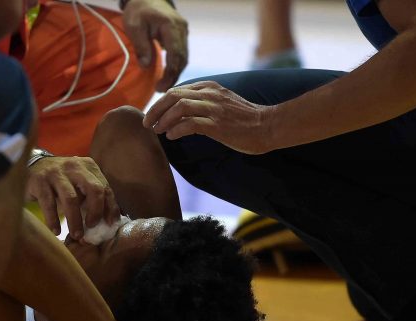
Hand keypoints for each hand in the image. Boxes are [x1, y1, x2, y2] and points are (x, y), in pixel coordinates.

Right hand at [26, 156, 120, 239]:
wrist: (31, 166)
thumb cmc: (61, 180)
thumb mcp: (79, 182)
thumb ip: (91, 196)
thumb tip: (106, 222)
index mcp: (89, 166)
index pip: (105, 188)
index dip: (110, 208)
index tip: (110, 224)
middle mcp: (74, 167)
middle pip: (93, 190)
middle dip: (96, 212)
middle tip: (92, 227)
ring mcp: (56, 173)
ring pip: (71, 199)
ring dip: (75, 220)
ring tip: (76, 235)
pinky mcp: (39, 181)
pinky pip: (49, 204)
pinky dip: (54, 220)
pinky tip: (56, 231)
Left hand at [122, 0, 187, 90]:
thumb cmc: (138, 11)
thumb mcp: (134, 26)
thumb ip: (141, 45)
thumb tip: (146, 66)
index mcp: (171, 25)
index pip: (175, 54)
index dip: (169, 73)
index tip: (159, 87)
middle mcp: (182, 29)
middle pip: (182, 58)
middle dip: (173, 77)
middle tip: (160, 90)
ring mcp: (184, 31)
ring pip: (184, 57)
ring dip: (175, 73)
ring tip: (163, 86)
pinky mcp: (182, 35)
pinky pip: (182, 53)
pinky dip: (176, 66)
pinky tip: (168, 76)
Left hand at [143, 81, 275, 154]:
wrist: (268, 126)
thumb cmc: (244, 119)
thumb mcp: (221, 103)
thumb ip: (203, 103)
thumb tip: (178, 115)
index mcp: (210, 87)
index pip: (177, 90)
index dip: (160, 103)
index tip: (152, 115)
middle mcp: (210, 94)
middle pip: (173, 96)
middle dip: (155, 110)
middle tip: (147, 123)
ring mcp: (214, 108)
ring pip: (179, 107)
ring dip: (163, 120)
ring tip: (157, 131)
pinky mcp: (218, 124)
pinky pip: (190, 124)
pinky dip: (176, 130)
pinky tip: (171, 137)